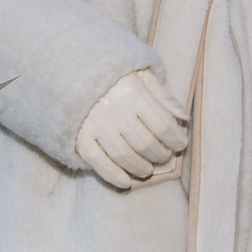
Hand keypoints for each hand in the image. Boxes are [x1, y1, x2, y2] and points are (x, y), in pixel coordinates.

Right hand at [76, 69, 188, 191]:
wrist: (68, 70)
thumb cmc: (111, 73)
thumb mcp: (139, 74)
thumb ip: (162, 95)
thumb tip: (182, 118)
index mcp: (132, 91)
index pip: (163, 124)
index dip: (176, 139)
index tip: (180, 144)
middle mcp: (114, 108)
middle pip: (146, 144)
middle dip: (160, 155)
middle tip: (163, 157)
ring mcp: (94, 124)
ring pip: (124, 156)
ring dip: (140, 168)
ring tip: (147, 169)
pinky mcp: (78, 136)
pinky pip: (99, 162)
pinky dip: (114, 176)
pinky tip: (126, 181)